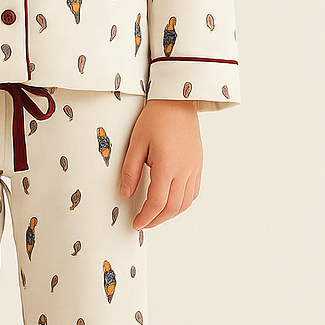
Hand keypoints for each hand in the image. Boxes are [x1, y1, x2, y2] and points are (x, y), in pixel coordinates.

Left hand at [119, 100, 201, 228]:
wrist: (178, 101)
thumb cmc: (156, 118)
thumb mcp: (136, 143)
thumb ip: (130, 171)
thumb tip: (125, 194)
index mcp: (167, 165)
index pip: (157, 202)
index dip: (146, 217)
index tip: (136, 223)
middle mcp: (184, 170)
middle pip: (172, 208)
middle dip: (156, 220)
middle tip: (143, 223)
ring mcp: (194, 168)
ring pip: (185, 203)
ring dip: (170, 214)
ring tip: (155, 215)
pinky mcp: (198, 165)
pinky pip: (193, 192)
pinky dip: (182, 203)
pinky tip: (171, 203)